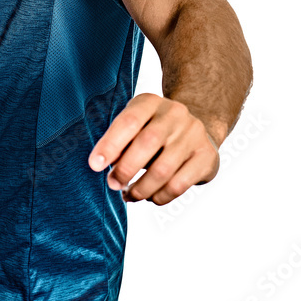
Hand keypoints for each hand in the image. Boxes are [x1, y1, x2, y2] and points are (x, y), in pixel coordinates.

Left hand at [87, 93, 219, 205]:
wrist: (200, 126)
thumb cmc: (156, 130)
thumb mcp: (138, 125)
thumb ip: (122, 141)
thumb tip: (102, 165)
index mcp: (151, 102)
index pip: (129, 121)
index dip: (110, 144)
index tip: (95, 165)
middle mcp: (174, 114)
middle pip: (147, 143)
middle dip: (125, 169)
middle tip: (113, 184)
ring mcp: (193, 134)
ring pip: (163, 169)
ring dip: (141, 189)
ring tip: (130, 195)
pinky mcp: (206, 156)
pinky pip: (179, 185)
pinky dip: (160, 197)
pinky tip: (151, 197)